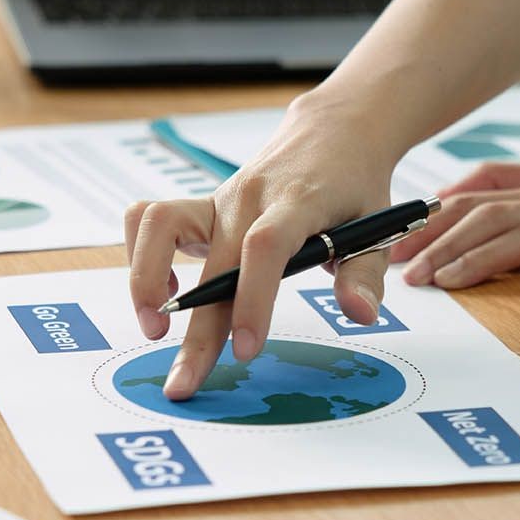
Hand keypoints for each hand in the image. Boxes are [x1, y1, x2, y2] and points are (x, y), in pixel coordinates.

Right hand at [125, 93, 397, 398]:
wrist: (332, 134)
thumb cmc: (354, 186)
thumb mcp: (377, 227)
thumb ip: (364, 275)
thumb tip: (359, 316)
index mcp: (296, 203)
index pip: (265, 248)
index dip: (252, 299)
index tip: (245, 349)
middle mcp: (248, 199)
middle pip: (211, 262)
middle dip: (194, 331)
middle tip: (182, 385)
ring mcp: (217, 200)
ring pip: (159, 226)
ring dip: (145, 279)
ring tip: (153, 327)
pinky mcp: (200, 206)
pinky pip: (149, 220)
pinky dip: (142, 256)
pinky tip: (165, 292)